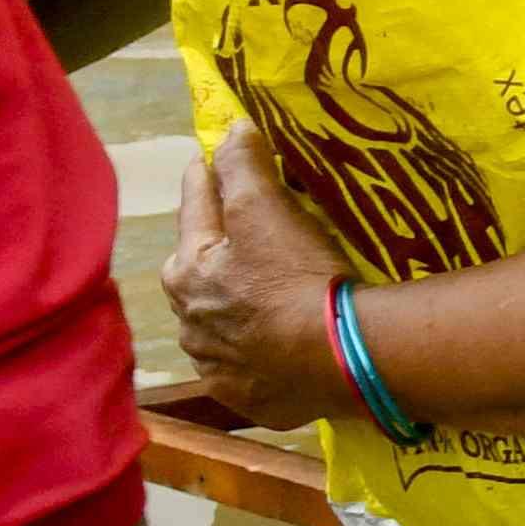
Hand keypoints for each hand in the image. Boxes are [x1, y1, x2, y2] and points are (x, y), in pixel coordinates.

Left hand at [163, 132, 353, 427]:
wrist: (337, 359)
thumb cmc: (295, 277)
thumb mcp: (265, 209)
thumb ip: (241, 166)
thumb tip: (229, 129)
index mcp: (187, 271)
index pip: (194, 208)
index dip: (207, 177)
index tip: (212, 158)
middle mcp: (190, 321)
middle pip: (200, 270)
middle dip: (215, 249)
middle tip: (245, 233)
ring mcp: (218, 365)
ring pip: (220, 322)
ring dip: (235, 306)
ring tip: (266, 296)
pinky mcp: (250, 396)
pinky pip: (248, 366)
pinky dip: (259, 351)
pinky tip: (279, 346)